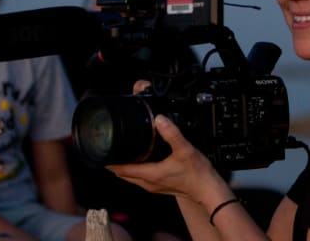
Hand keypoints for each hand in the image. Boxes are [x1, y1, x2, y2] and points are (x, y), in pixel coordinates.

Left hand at [106, 114, 225, 204]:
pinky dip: (136, 169)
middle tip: (109, 149)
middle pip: (123, 174)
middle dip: (114, 163)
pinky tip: (141, 160)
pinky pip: (141, 178)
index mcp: (150, 174)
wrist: (208, 190)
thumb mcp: (184, 149)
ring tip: (121, 153)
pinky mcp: (160, 186)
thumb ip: (171, 133)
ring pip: (132, 177)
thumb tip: (159, 119)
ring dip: (125, 167)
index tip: (101, 152)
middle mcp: (149, 183)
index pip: (122, 170)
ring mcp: (154, 186)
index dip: (110, 162)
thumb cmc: (197, 174)